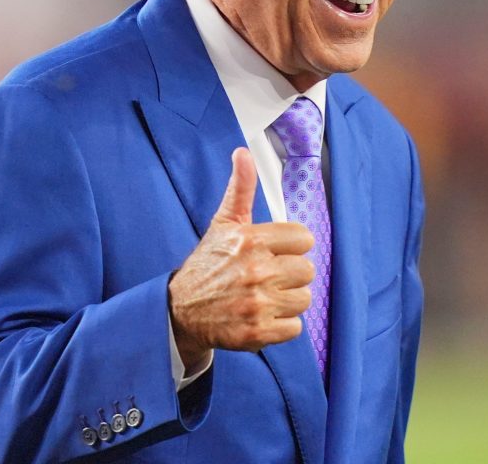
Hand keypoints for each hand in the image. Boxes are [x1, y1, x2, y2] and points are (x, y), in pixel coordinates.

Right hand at [168, 147, 314, 368]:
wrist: (181, 310)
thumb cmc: (208, 264)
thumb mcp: (223, 223)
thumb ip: (240, 188)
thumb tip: (242, 153)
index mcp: (251, 240)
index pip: (304, 239)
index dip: (291, 246)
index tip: (275, 251)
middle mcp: (257, 271)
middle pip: (307, 271)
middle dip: (289, 274)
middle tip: (267, 276)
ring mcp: (258, 304)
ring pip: (303, 299)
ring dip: (287, 300)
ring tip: (264, 296)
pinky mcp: (258, 333)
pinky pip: (295, 328)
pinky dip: (281, 326)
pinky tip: (262, 315)